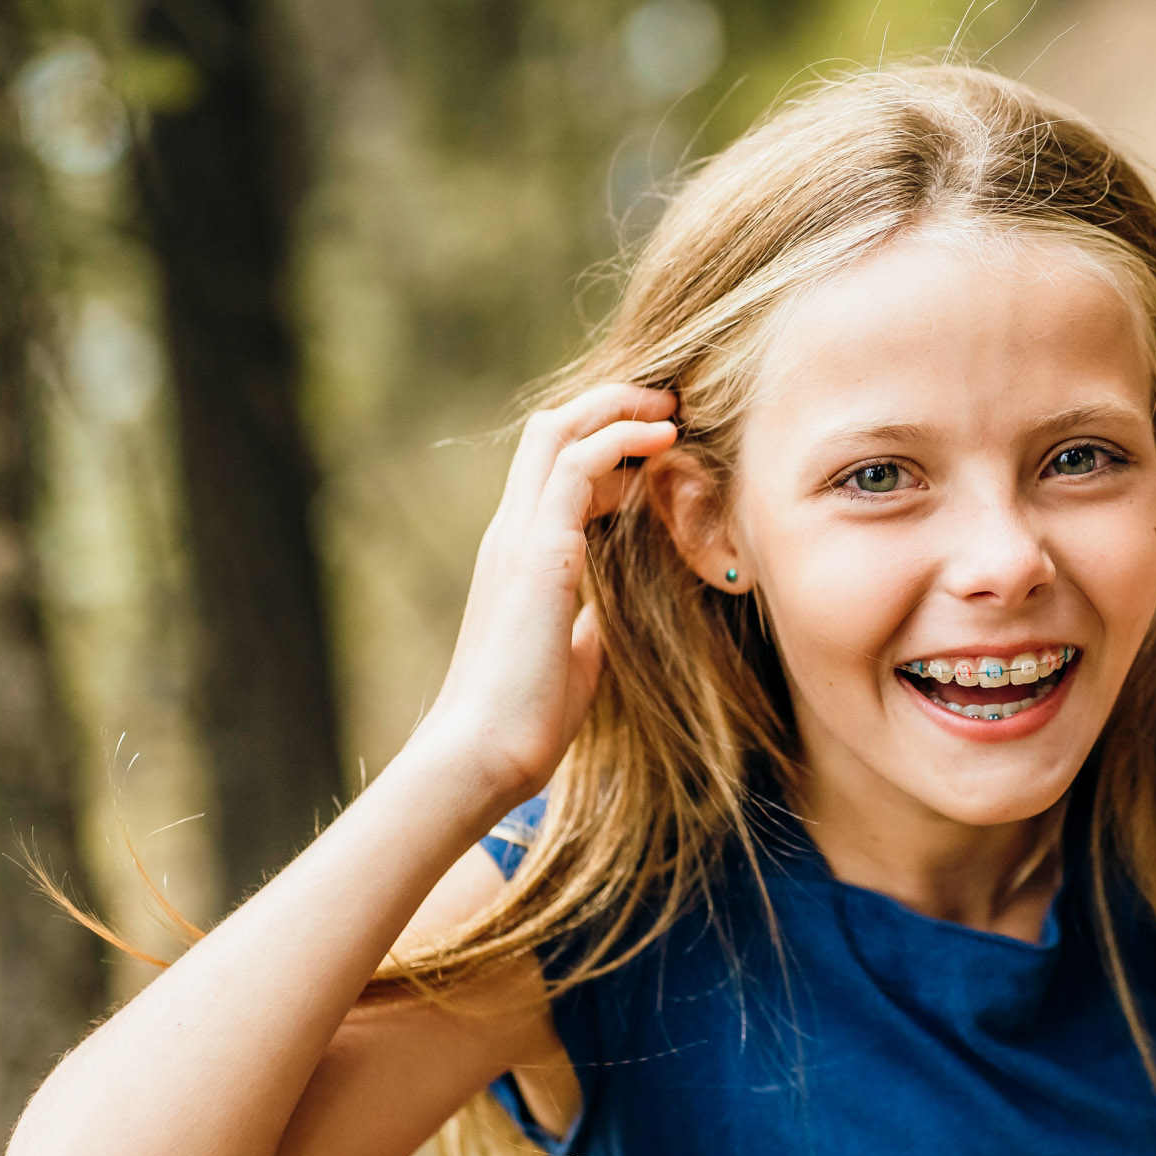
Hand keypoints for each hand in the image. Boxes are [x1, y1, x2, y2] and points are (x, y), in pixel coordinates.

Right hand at [413, 382, 677, 810]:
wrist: (484, 752)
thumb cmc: (527, 716)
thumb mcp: (572, 655)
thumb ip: (585, 623)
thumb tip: (605, 617)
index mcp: (520, 555)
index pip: (552, 467)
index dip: (603, 442)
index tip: (656, 440)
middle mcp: (512, 533)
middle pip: (551, 430)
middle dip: (609, 405)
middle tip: (667, 403)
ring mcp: (520, 537)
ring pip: (559, 432)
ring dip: (619, 409)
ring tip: (671, 408)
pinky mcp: (538, 552)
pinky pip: (578, 466)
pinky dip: (621, 439)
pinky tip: (663, 439)